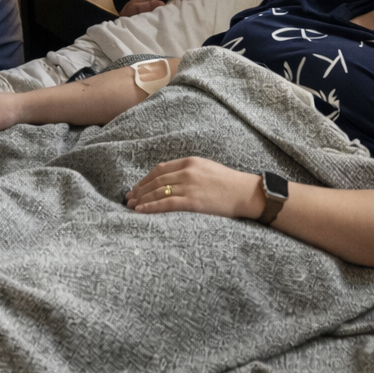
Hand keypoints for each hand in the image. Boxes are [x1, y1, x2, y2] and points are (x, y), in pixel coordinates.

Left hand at [125, 157, 264, 218]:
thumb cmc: (228, 182)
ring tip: (131, 205)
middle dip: (139, 189)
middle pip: (156, 180)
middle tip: (128, 197)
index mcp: (190, 161)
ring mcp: (189, 186)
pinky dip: (150, 207)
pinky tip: (141, 211)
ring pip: (158, 192)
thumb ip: (189, 170)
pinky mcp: (192, 202)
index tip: (136, 186)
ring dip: (142, 198)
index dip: (145, 178)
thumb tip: (170, 179)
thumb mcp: (207, 168)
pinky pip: (166, 204)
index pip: (160, 169)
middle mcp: (188, 171)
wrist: (246, 193)